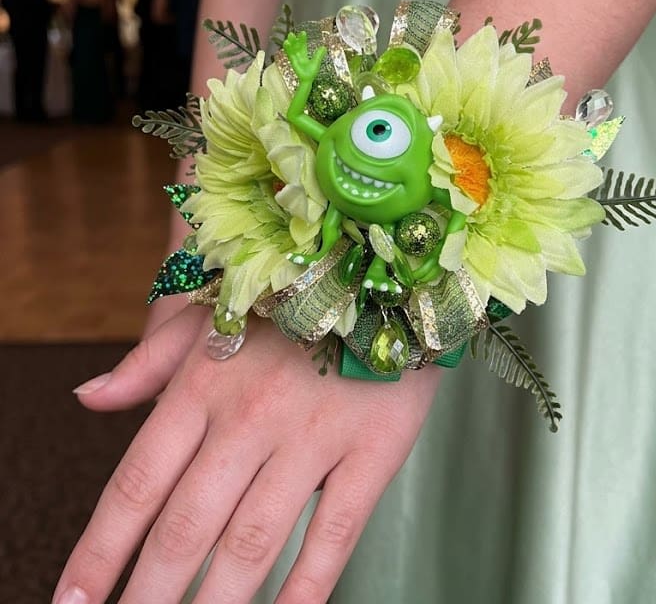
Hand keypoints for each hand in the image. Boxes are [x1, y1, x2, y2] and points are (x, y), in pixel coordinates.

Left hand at [55, 309, 441, 602]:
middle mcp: (251, 414)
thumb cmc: (290, 304)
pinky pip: (335, 533)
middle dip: (148, 595)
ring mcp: (314, 435)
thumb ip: (148, 361)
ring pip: (252, 541)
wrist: (386, 279)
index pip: (138, 482)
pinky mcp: (373, 450)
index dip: (99, 550)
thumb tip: (87, 398)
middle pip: (186, 526)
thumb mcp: (214, 314)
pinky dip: (306, 588)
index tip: (72, 600)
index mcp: (205, 381)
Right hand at [283, 31, 325, 82]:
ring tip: (289, 36)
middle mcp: (299, 54)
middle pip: (296, 45)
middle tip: (291, 33)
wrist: (307, 79)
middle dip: (294, 40)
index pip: (303, 45)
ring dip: (290, 43)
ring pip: (292, 49)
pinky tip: (286, 43)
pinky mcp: (293, 61)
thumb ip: (319, 55)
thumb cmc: (311, 72)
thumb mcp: (316, 62)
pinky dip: (287, 49)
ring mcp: (295, 57)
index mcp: (304, 54)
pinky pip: (289, 54)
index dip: (302, 39)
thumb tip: (324, 47)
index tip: (302, 32)